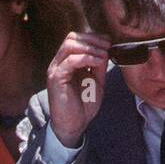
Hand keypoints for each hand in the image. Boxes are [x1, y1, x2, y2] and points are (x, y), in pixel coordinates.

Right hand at [46, 31, 110, 145]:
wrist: (74, 126)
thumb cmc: (83, 107)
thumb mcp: (96, 82)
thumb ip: (99, 66)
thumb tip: (105, 49)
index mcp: (67, 63)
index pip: (77, 39)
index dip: (93, 37)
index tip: (109, 43)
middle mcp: (59, 63)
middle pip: (72, 37)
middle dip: (92, 39)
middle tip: (107, 46)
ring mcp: (56, 69)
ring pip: (70, 44)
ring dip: (90, 46)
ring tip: (103, 54)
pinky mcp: (56, 78)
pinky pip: (71, 60)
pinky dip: (87, 57)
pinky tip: (98, 61)